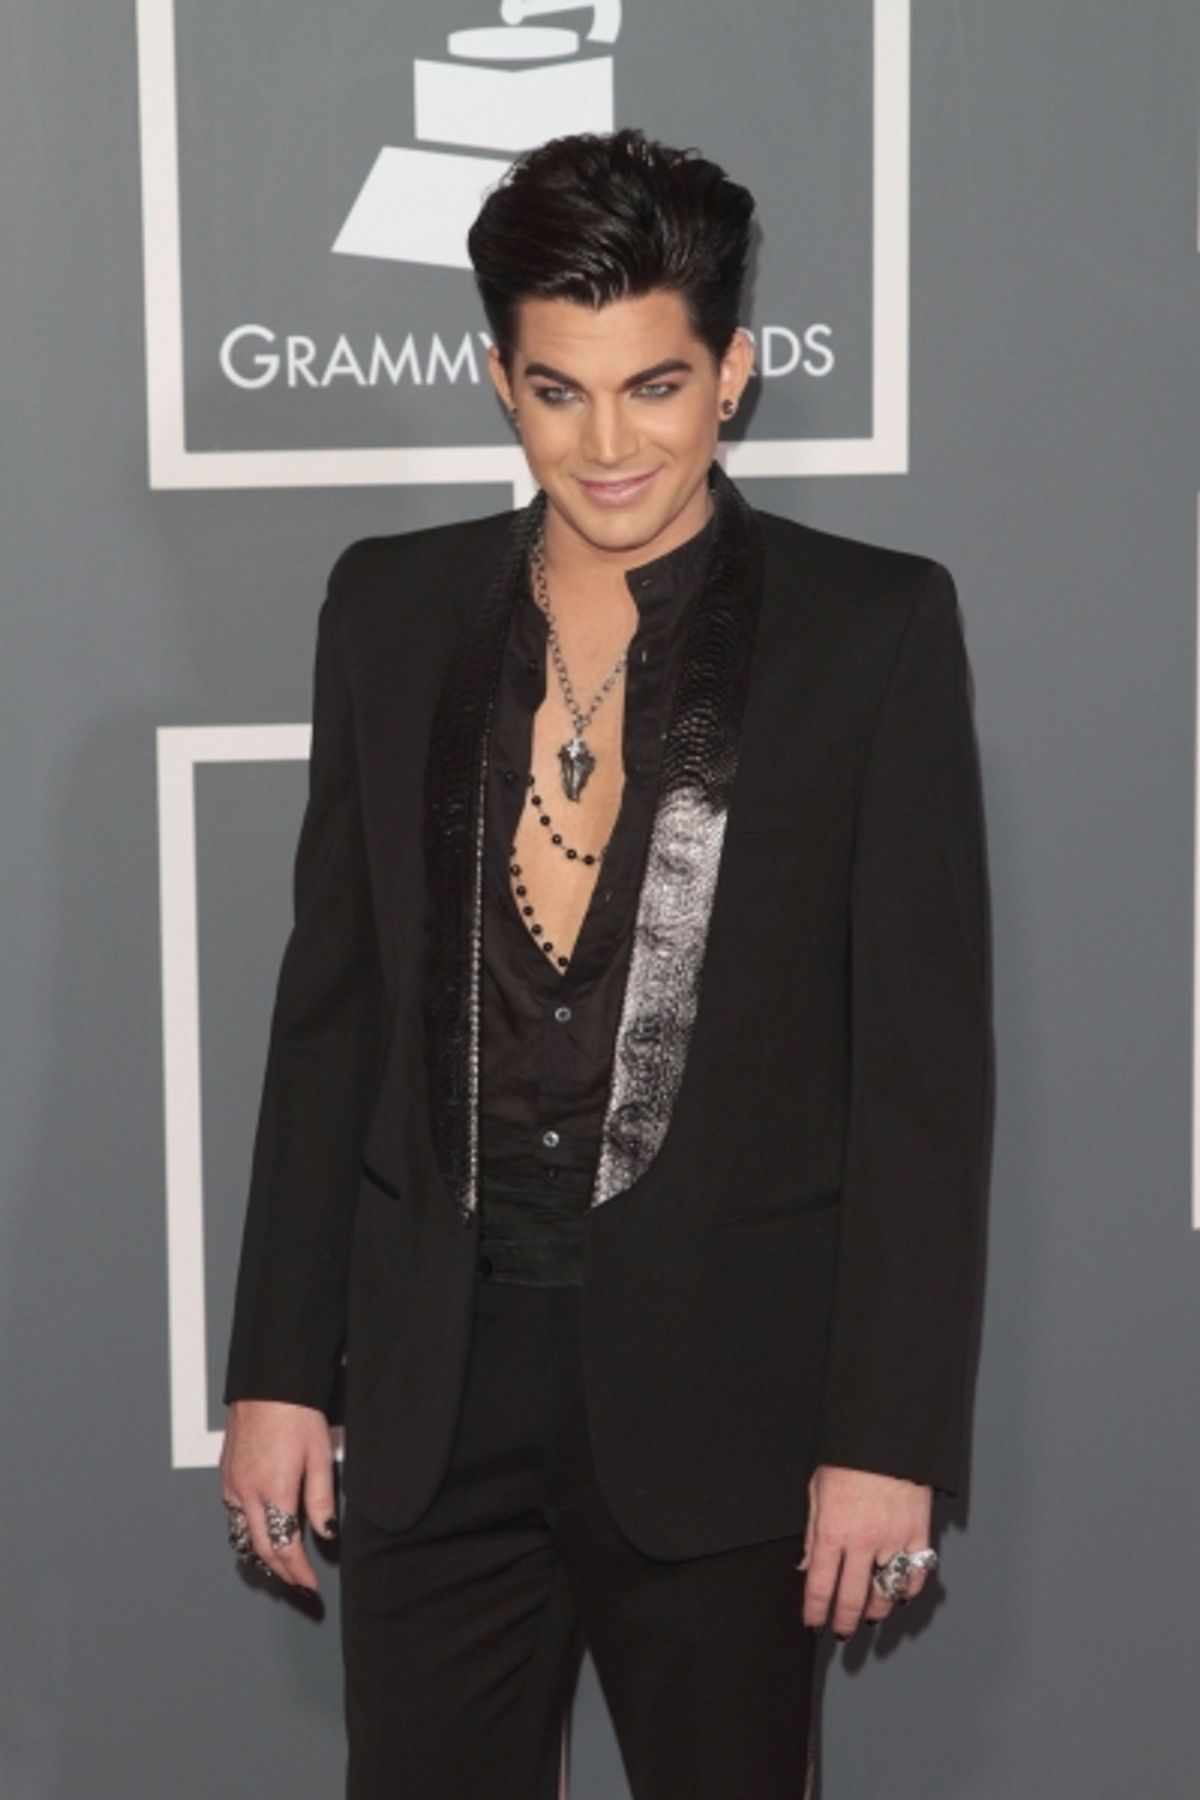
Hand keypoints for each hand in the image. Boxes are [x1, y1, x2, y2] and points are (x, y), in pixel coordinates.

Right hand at [219, 1400, 337, 1592]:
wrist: (269, 1383)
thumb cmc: (296, 1413)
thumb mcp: (321, 1456)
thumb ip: (322, 1499)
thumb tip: (327, 1533)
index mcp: (273, 1491)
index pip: (284, 1547)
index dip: (298, 1572)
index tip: (310, 1584)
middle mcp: (247, 1493)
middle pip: (261, 1548)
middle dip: (281, 1571)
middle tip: (298, 1583)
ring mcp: (232, 1484)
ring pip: (241, 1535)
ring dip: (261, 1555)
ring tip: (282, 1565)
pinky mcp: (226, 1474)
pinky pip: (233, 1515)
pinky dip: (247, 1532)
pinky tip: (260, 1531)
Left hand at [798, 1464, 933, 1635]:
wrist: (886, 1436)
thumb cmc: (849, 1459)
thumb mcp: (818, 1490)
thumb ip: (812, 1532)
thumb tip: (805, 1566)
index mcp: (832, 1530)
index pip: (819, 1585)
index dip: (815, 1611)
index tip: (813, 1623)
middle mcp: (861, 1542)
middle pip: (852, 1599)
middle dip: (844, 1621)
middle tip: (842, 1631)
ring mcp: (892, 1541)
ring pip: (885, 1593)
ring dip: (876, 1610)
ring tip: (870, 1614)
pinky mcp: (918, 1534)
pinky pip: (916, 1574)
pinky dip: (909, 1590)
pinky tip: (901, 1594)